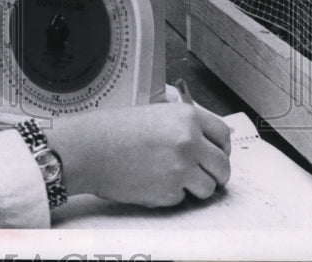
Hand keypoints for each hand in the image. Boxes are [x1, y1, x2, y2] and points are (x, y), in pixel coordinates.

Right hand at [45, 102, 231, 206]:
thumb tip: (204, 141)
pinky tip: (152, 182)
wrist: (87, 149)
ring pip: (208, 188)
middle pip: (222, 166)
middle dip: (215, 173)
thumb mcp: (152, 113)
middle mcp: (189, 142)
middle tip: (202, 174)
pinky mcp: (170, 192)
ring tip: (171, 178)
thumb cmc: (111, 130)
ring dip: (195, 187)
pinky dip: (171, 195)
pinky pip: (183, 198)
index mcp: (186, 117)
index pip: (223, 135)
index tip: (217, 154)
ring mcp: (181, 169)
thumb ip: (181, 125)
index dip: (222, 148)